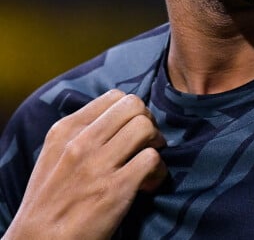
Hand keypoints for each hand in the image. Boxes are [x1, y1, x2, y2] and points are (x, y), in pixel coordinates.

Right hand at [4, 89, 166, 239]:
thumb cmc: (49, 202)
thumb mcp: (55, 155)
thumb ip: (82, 132)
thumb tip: (117, 118)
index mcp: (66, 130)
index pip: (115, 96)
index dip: (131, 110)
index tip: (130, 130)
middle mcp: (81, 141)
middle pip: (134, 105)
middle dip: (147, 121)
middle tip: (146, 142)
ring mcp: (98, 164)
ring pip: (145, 127)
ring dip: (156, 143)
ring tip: (148, 161)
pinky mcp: (116, 188)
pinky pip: (153, 159)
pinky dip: (159, 171)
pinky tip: (149, 184)